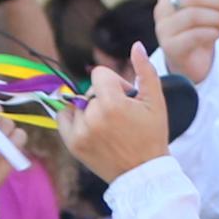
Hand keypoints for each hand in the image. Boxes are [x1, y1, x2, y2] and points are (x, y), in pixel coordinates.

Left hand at [64, 49, 176, 182]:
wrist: (143, 173)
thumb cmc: (151, 136)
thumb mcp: (156, 102)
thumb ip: (145, 71)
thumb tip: (136, 45)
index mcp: (112, 103)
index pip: (100, 75)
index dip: (115, 83)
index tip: (126, 98)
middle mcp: (92, 116)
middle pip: (90, 90)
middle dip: (104, 97)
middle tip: (121, 116)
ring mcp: (80, 132)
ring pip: (79, 104)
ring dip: (91, 109)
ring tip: (108, 126)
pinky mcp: (73, 144)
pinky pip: (63, 117)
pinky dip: (72, 117)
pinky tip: (88, 125)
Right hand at [154, 0, 218, 80]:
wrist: (192, 61)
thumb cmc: (199, 28)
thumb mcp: (208, 5)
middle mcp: (161, 8)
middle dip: (216, 1)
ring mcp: (163, 28)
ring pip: (193, 15)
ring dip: (216, 18)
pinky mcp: (170, 47)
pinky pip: (194, 35)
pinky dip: (211, 32)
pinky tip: (218, 34)